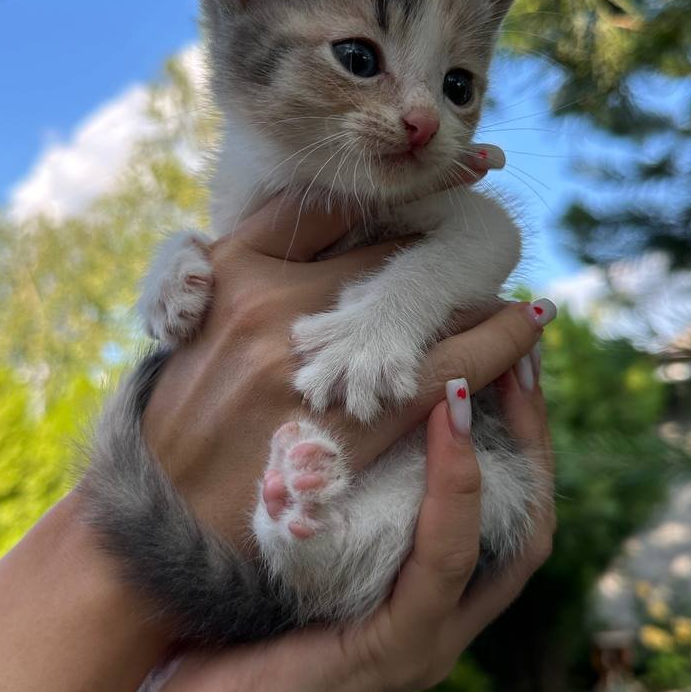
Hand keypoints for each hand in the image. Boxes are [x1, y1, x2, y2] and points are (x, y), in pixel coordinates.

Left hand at [130, 324, 554, 691]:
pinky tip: (444, 433)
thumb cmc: (222, 628)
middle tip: (517, 344)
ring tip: (478, 371)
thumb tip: (322, 393)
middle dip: (528, 427)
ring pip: (504, 540)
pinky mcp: (393, 655)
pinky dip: (453, 496)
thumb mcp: (290, 541)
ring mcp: (426, 640)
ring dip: (495, 448)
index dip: (513, 425)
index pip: (503, 501)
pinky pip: (442, 567)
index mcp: (424, 589)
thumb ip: (326, 491)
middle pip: (528, 516)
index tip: (498, 344)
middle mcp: (442, 615)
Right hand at [141, 187, 548, 545]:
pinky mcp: (356, 423)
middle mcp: (274, 302)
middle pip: (389, 249)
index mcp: (234, 268)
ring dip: (477, 290)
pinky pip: (450, 369)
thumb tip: (323, 230)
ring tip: (512, 282)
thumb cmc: (180, 419)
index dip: (396, 185)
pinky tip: (529, 324)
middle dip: (442, 239)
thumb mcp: (190, 322)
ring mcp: (316, 364)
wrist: (161, 521)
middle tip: (487, 229)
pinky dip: (498, 344)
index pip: (332, 204)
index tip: (451, 170)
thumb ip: (246, 267)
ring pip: (427, 304)